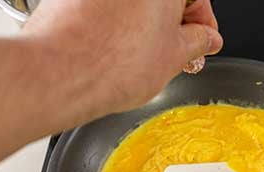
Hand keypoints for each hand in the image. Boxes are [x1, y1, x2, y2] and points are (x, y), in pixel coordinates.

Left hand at [21, 0, 222, 123]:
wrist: (60, 73)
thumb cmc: (112, 62)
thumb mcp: (175, 57)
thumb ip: (197, 41)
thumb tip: (204, 39)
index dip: (203, 22)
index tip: (203, 41)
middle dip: (172, 22)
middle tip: (175, 52)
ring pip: (132, 2)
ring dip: (142, 24)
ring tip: (141, 58)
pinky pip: (105, 6)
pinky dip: (114, 23)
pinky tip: (115, 51)